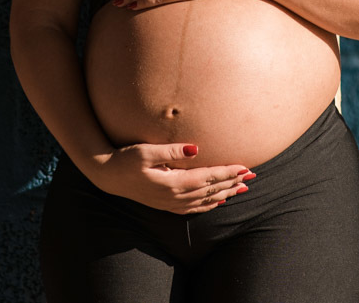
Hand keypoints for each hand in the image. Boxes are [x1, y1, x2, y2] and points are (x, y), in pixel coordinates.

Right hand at [88, 141, 254, 213]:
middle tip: (252, 177)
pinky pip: (193, 208)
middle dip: (232, 183)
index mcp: (173, 183)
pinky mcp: (165, 204)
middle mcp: (174, 196)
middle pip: (210, 190)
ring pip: (205, 201)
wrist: (106, 175)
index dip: (227, 172)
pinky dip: (209, 205)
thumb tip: (196, 148)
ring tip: (241, 189)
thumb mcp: (146, 151)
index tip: (245, 167)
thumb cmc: (125, 159)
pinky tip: (217, 202)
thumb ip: (171, 151)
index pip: (208, 177)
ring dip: (224, 194)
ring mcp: (170, 203)